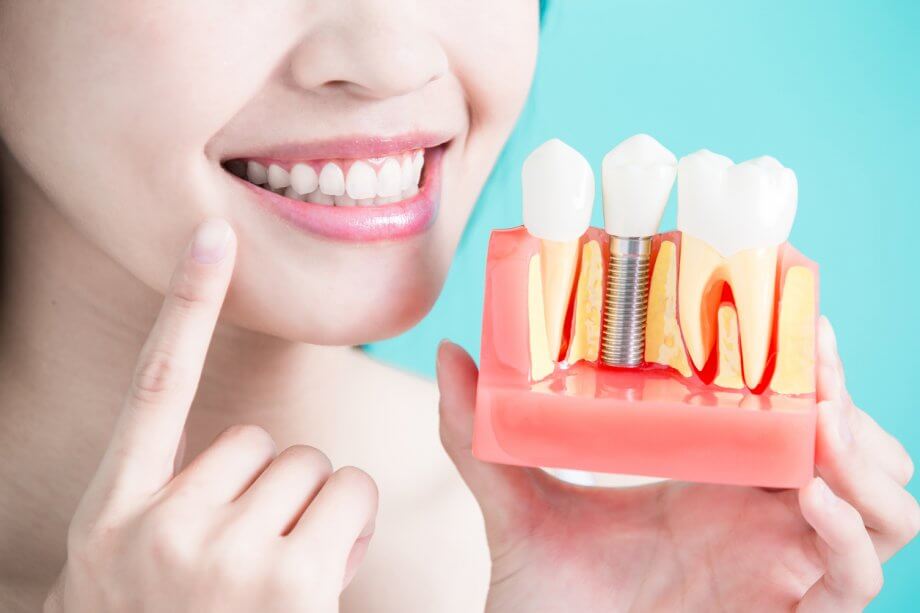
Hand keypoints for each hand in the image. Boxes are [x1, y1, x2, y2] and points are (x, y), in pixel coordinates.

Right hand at [45, 219, 376, 612]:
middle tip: (254, 551)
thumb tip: (264, 456)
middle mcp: (161, 522)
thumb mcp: (131, 559)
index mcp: (115, 507)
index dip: (186, 303)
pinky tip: (312, 581)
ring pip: (312, 466)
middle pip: (265, 440)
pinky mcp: (287, 581)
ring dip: (312, 509)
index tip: (211, 235)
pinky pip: (346, 498)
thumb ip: (179, 496)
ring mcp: (222, 554)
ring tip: (279, 572)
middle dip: (276, 487)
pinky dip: (344, 528)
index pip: (155, 383)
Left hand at [437, 317, 917, 611]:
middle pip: (853, 445)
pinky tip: (806, 493)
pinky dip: (851, 532)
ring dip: (864, 454)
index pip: (789, 404)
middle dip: (845, 397)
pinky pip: (856, 578)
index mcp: (713, 474)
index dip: (803, 356)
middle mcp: (759, 512)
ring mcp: (781, 564)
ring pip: (884, 504)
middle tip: (812, 353)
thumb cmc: (549, 597)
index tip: (787, 296)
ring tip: (818, 417)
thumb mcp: (515, 503)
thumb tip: (451, 354)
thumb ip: (477, 434)